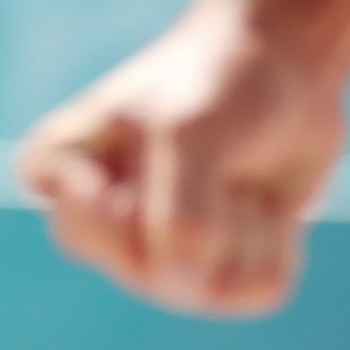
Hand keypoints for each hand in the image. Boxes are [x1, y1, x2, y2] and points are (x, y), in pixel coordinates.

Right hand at [17, 0, 349, 316]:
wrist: (286, 60)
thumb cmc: (216, 83)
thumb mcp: (188, 135)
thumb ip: (178, 224)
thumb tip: (191, 288)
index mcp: (63, 178)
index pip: (79, 228)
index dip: (127, 190)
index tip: (149, 131)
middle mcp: (106, 231)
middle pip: (150, 273)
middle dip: (198, 211)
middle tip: (206, 153)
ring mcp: (163, 259)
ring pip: (209, 288)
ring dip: (244, 223)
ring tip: (237, 171)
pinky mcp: (224, 270)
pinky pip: (258, 288)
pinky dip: (278, 236)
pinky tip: (265, 197)